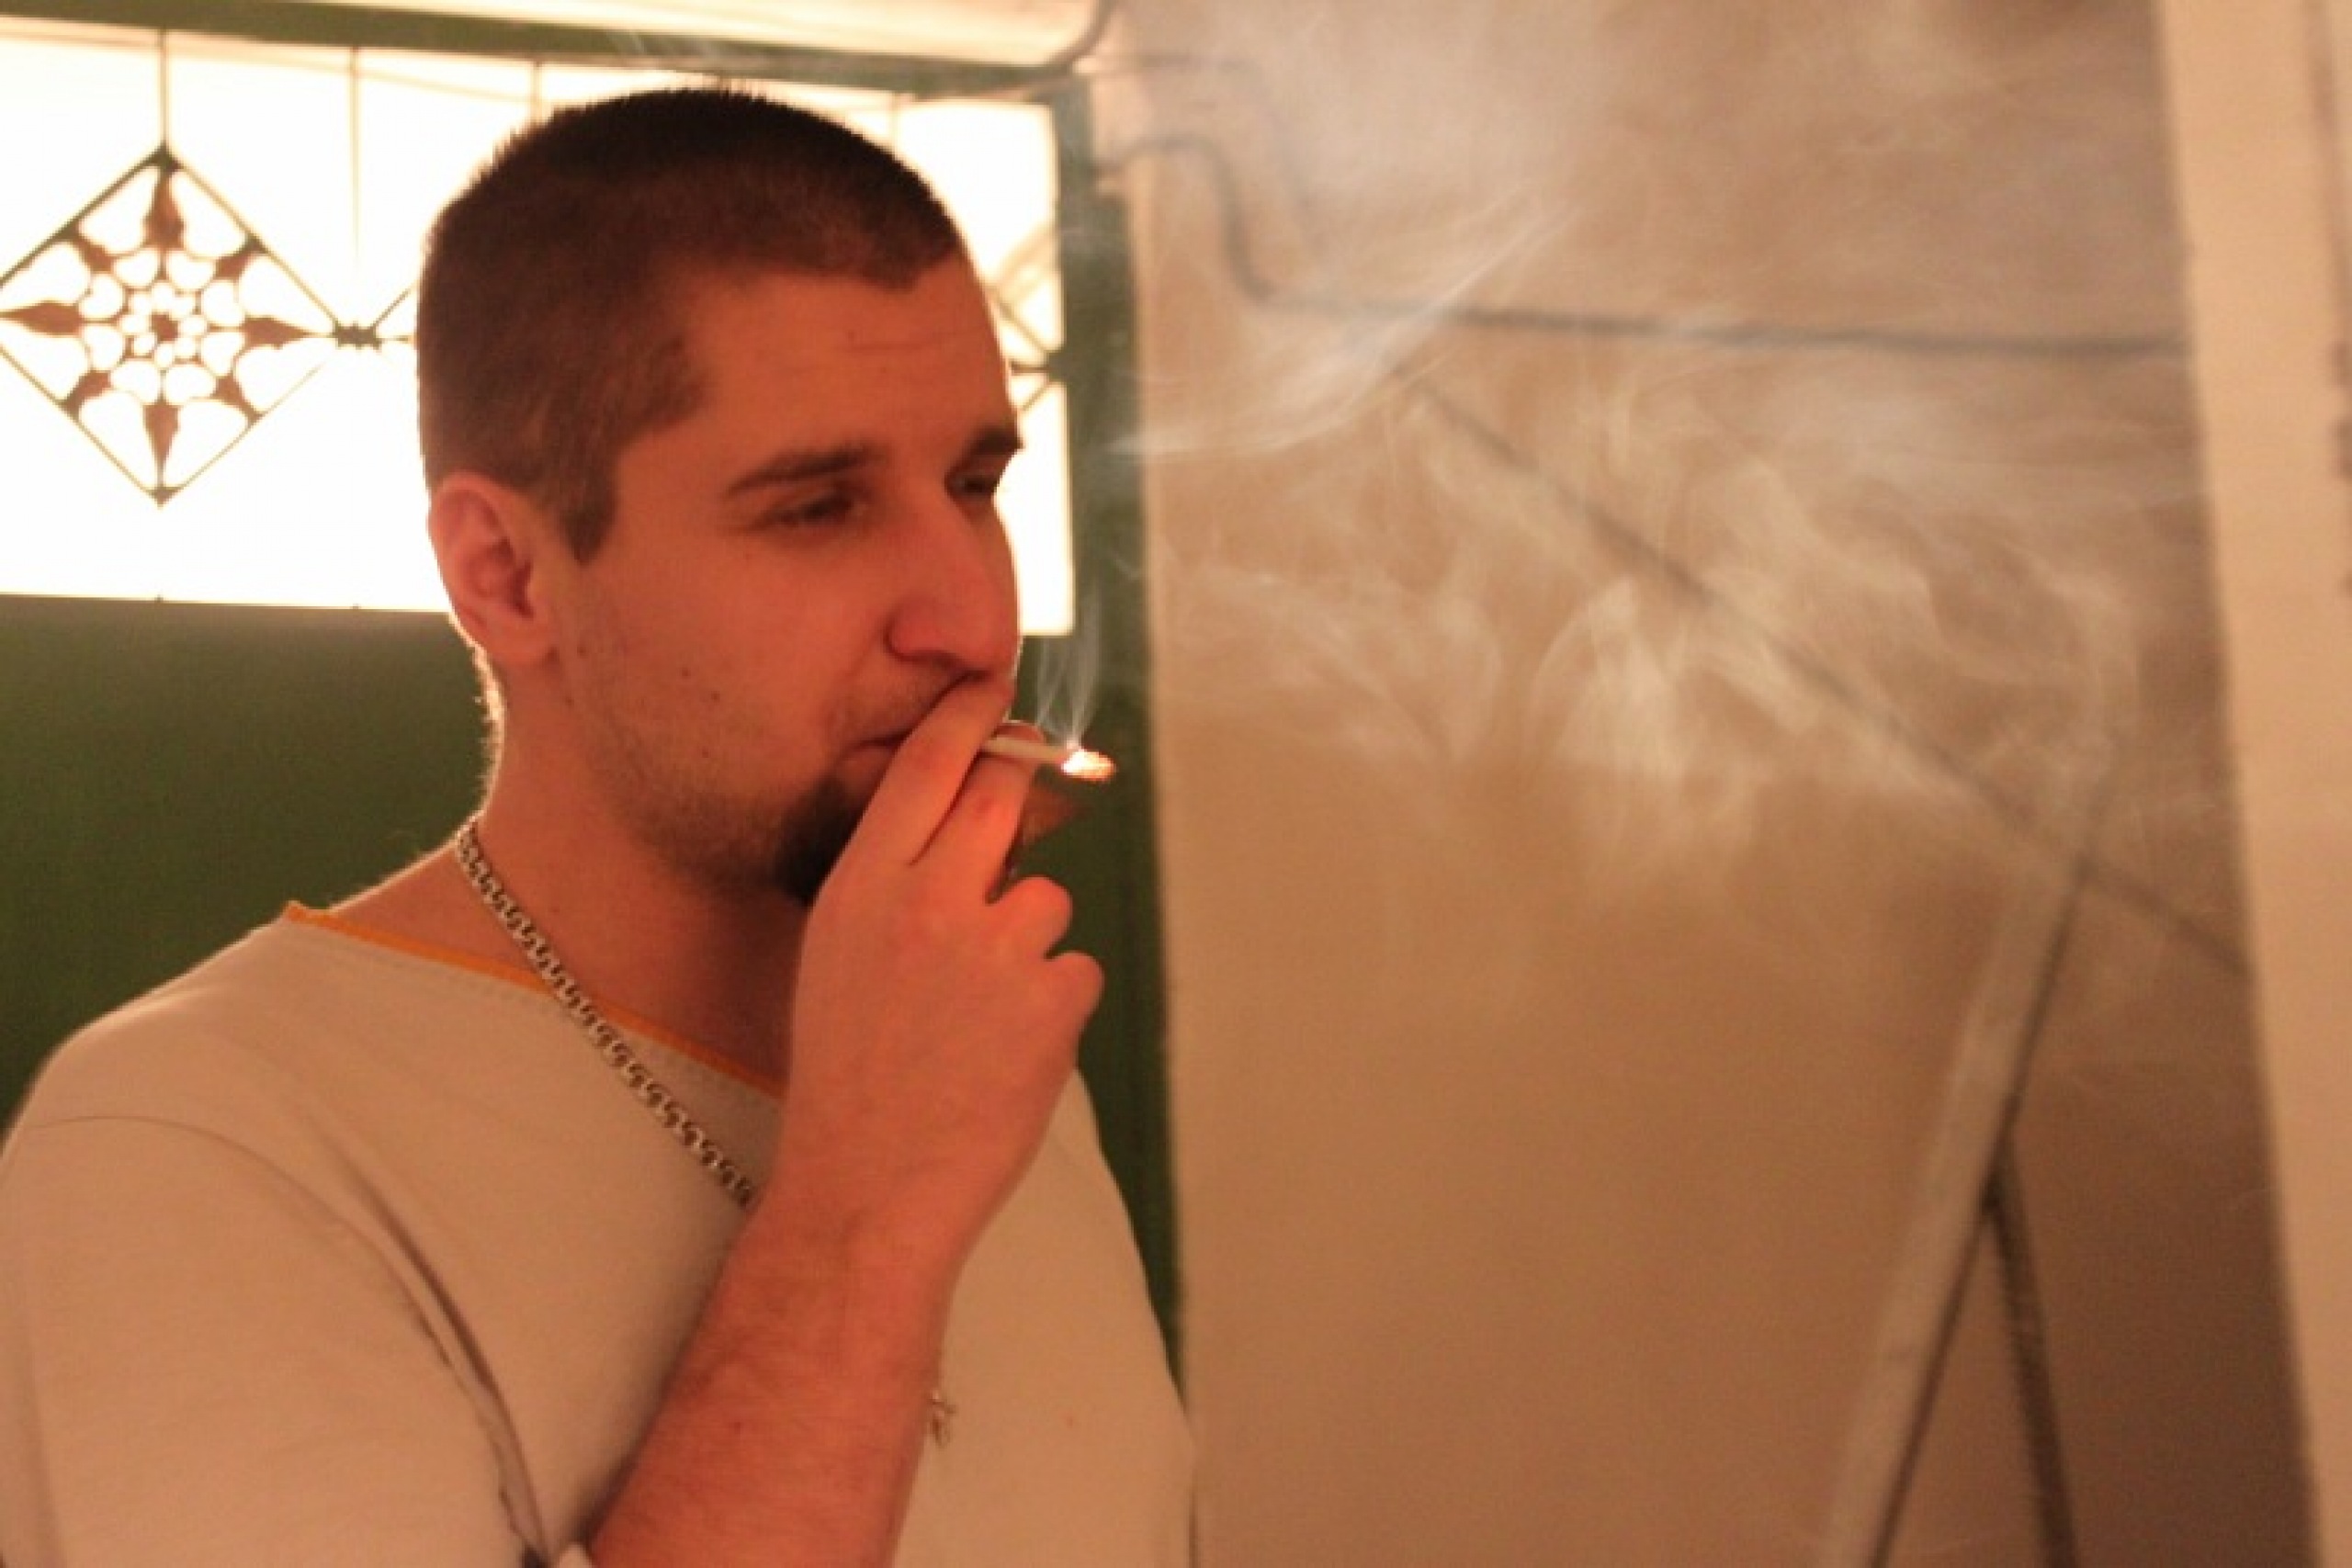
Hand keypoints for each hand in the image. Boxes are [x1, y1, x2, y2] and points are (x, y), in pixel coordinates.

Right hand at [773, 677, 1103, 1272]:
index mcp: (862, 889)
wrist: (865, 1190)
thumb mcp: (835, 960)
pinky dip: (1052, 1009)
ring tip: (980, 1016)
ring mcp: (995, 950)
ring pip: (1046, 899)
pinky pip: (1073, 972)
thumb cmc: (846, 1083)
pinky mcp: (1051, 1002)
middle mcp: (928, 901)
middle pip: (1003, 797)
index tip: (992, 686)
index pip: (926, 768)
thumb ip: (891, 890)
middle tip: (1024, 794)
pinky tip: (1007, 1056)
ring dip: (1028, 944)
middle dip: (1020, 791)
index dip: (968, 717)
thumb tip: (956, 843)